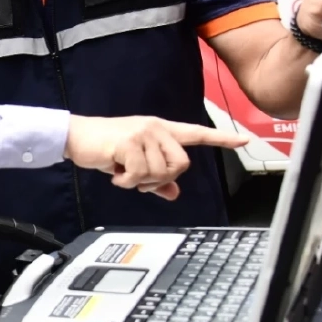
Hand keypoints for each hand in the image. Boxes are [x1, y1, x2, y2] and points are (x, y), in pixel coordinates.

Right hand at [65, 116, 248, 200]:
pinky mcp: (130, 142)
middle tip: (139, 179)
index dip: (222, 139)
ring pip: (160, 172)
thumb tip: (173, 193)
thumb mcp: (133, 165)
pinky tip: (116, 175)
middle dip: (161, 178)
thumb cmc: (106, 148)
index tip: (245, 140)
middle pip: (182, 164)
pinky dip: (127, 182)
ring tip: (124, 173)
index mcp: (162, 130)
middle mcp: (157, 128)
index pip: (197, 133)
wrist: (77, 137)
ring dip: (140, 182)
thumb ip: (155, 180)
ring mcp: (144, 133)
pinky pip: (141, 174)